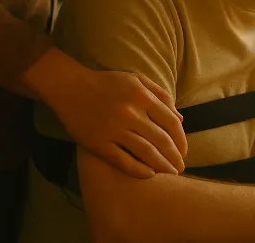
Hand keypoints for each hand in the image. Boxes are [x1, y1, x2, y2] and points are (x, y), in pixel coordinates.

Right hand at [19, 48, 187, 177]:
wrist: (70, 88)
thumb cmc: (106, 82)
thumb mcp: (135, 79)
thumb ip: (160, 95)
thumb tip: (180, 117)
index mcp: (142, 96)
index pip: (171, 122)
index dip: (181, 139)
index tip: (184, 151)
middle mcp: (131, 113)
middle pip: (162, 140)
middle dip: (175, 157)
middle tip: (181, 168)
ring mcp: (114, 129)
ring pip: (146, 152)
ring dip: (162, 166)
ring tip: (170, 174)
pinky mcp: (99, 143)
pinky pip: (123, 161)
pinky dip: (139, 170)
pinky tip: (149, 175)